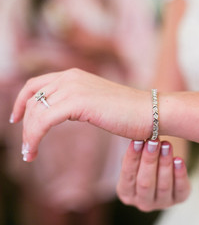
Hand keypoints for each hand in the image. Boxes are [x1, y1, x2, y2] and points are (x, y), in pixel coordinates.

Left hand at [11, 68, 151, 161]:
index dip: (21, 102)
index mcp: (75, 75)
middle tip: (26, 146)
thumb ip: (79, 103)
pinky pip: (43, 120)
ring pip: (35, 111)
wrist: (151, 111)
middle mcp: (71, 77)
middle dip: (24, 124)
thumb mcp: (97, 103)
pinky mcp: (78, 102)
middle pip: (32, 99)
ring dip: (28, 135)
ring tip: (29, 153)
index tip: (16, 119)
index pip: (36, 85)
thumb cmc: (130, 113)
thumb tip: (63, 113)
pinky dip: (34, 137)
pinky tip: (34, 151)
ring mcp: (74, 87)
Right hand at [117, 140, 190, 211]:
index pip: (127, 175)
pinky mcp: (179, 198)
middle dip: (149, 160)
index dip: (132, 157)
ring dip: (165, 164)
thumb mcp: (138, 155)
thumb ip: (135, 148)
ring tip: (166, 145)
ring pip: (163, 185)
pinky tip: (179, 160)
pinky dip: (180, 174)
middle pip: (145, 183)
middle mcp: (142, 202)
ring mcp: (162, 203)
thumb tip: (133, 130)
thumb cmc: (147, 159)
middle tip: (153, 141)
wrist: (167, 168)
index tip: (137, 140)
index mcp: (126, 192)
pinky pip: (180, 188)